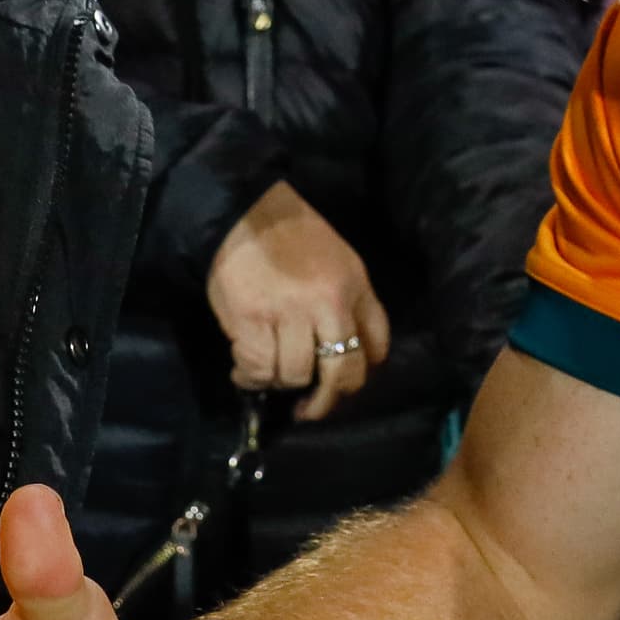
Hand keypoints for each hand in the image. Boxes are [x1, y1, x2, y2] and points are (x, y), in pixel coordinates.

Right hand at [208, 181, 389, 419]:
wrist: (243, 209)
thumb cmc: (290, 235)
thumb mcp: (339, 260)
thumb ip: (349, 302)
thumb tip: (344, 352)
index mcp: (355, 286)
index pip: (376, 346)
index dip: (361, 371)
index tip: (342, 381)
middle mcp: (329, 304)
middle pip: (342, 374)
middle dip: (326, 401)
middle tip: (310, 410)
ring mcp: (290, 314)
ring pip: (295, 375)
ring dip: (279, 383)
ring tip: (267, 374)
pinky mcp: (253, 320)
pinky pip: (259, 369)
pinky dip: (249, 378)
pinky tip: (244, 372)